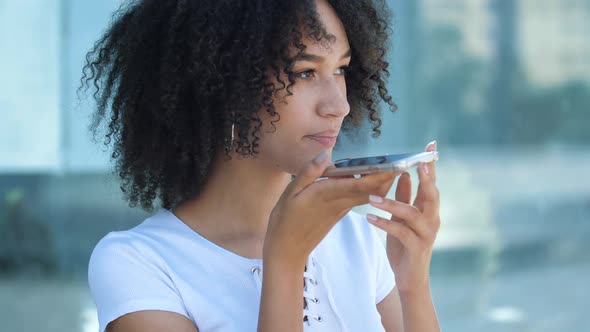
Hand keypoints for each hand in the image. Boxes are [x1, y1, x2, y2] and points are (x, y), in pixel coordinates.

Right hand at [264, 150, 394, 266]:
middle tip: (402, 160)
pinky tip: (369, 177)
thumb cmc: (285, 219)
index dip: (380, 173)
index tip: (396, 161)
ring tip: (391, 164)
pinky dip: (368, 187)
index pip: (362, 183)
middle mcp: (340, 202)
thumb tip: (325, 153)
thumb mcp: (290, 192)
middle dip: (388, 175)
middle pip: (372, 189)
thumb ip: (309, 172)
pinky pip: (359, 198)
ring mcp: (342, 209)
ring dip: (381, 181)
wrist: (288, 249)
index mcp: (328, 194)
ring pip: (368, 194)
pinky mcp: (340, 213)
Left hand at [366, 141, 439, 293]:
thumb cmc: (405, 245)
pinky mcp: (416, 247)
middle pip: (432, 195)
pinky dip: (384, 224)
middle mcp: (432, 219)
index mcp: (429, 210)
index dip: (431, 165)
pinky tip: (369, 218)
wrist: (410, 279)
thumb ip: (405, 197)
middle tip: (417, 163)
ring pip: (412, 214)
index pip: (431, 183)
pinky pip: (400, 232)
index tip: (431, 145)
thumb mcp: (403, 218)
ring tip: (371, 197)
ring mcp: (426, 234)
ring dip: (392, 203)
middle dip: (426, 178)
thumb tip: (405, 173)